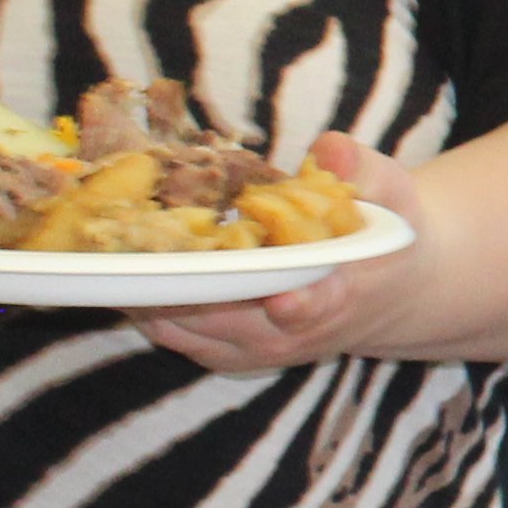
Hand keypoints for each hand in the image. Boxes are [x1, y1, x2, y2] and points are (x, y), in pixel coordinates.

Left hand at [133, 135, 436, 375]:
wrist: (388, 294)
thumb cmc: (385, 235)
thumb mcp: (392, 194)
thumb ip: (363, 171)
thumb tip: (330, 151)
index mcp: (344, 292)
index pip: (318, 305)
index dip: (296, 304)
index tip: (281, 299)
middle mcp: (298, 333)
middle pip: (230, 318)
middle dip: (185, 285)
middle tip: (138, 248)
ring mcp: (261, 349)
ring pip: (192, 330)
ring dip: (153, 295)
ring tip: (116, 252)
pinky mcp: (233, 355)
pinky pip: (178, 338)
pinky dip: (150, 308)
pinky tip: (128, 271)